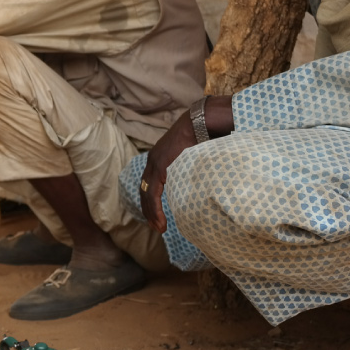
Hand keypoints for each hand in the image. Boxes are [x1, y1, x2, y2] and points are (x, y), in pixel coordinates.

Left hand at [139, 112, 197, 232]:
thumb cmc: (204, 136)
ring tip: (159, 228)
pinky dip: (156, 209)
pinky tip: (160, 221)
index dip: (150, 202)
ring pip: (148, 195)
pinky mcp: (160, 167)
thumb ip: (190, 168)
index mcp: (159, 159)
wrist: (201, 121)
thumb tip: (202, 180)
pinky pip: (154, 193)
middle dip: (149, 211)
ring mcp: (155, 164)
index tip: (156, 216)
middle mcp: (153, 162)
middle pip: (145, 192)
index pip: (149, 185)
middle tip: (156, 227)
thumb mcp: (193, 156)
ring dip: (152, 214)